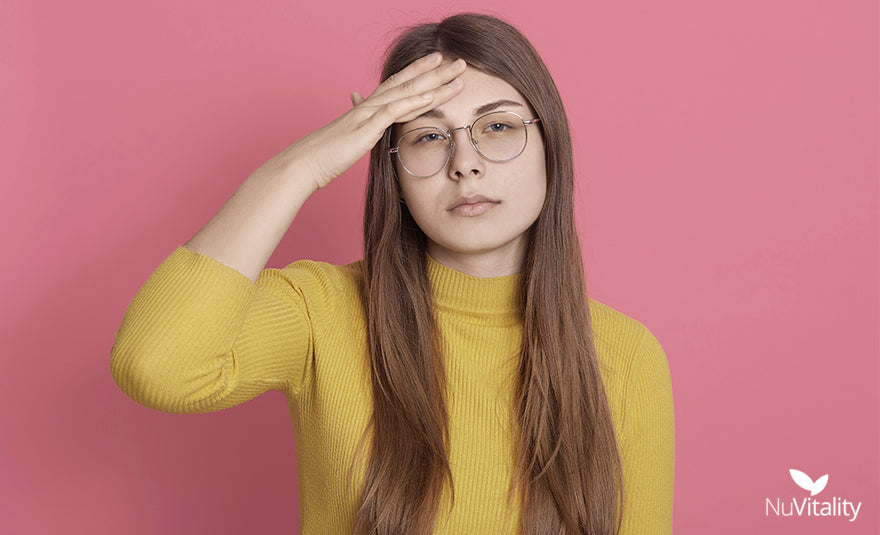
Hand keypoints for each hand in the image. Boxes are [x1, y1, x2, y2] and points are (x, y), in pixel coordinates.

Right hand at [273, 53, 466, 190]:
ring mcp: (367, 115)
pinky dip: (412, 103)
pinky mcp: (364, 129)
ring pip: (404, 92)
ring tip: (455, 73)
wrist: (303, 164)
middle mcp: (368, 106)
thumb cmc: (324, 156)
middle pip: (406, 82)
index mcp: (366, 109)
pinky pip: (392, 112)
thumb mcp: (348, 140)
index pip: (398, 85)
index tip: (439, 64)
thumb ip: (361, 129)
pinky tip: (431, 96)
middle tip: (459, 62)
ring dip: (433, 82)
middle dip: (434, 71)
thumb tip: (364, 122)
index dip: (419, 73)